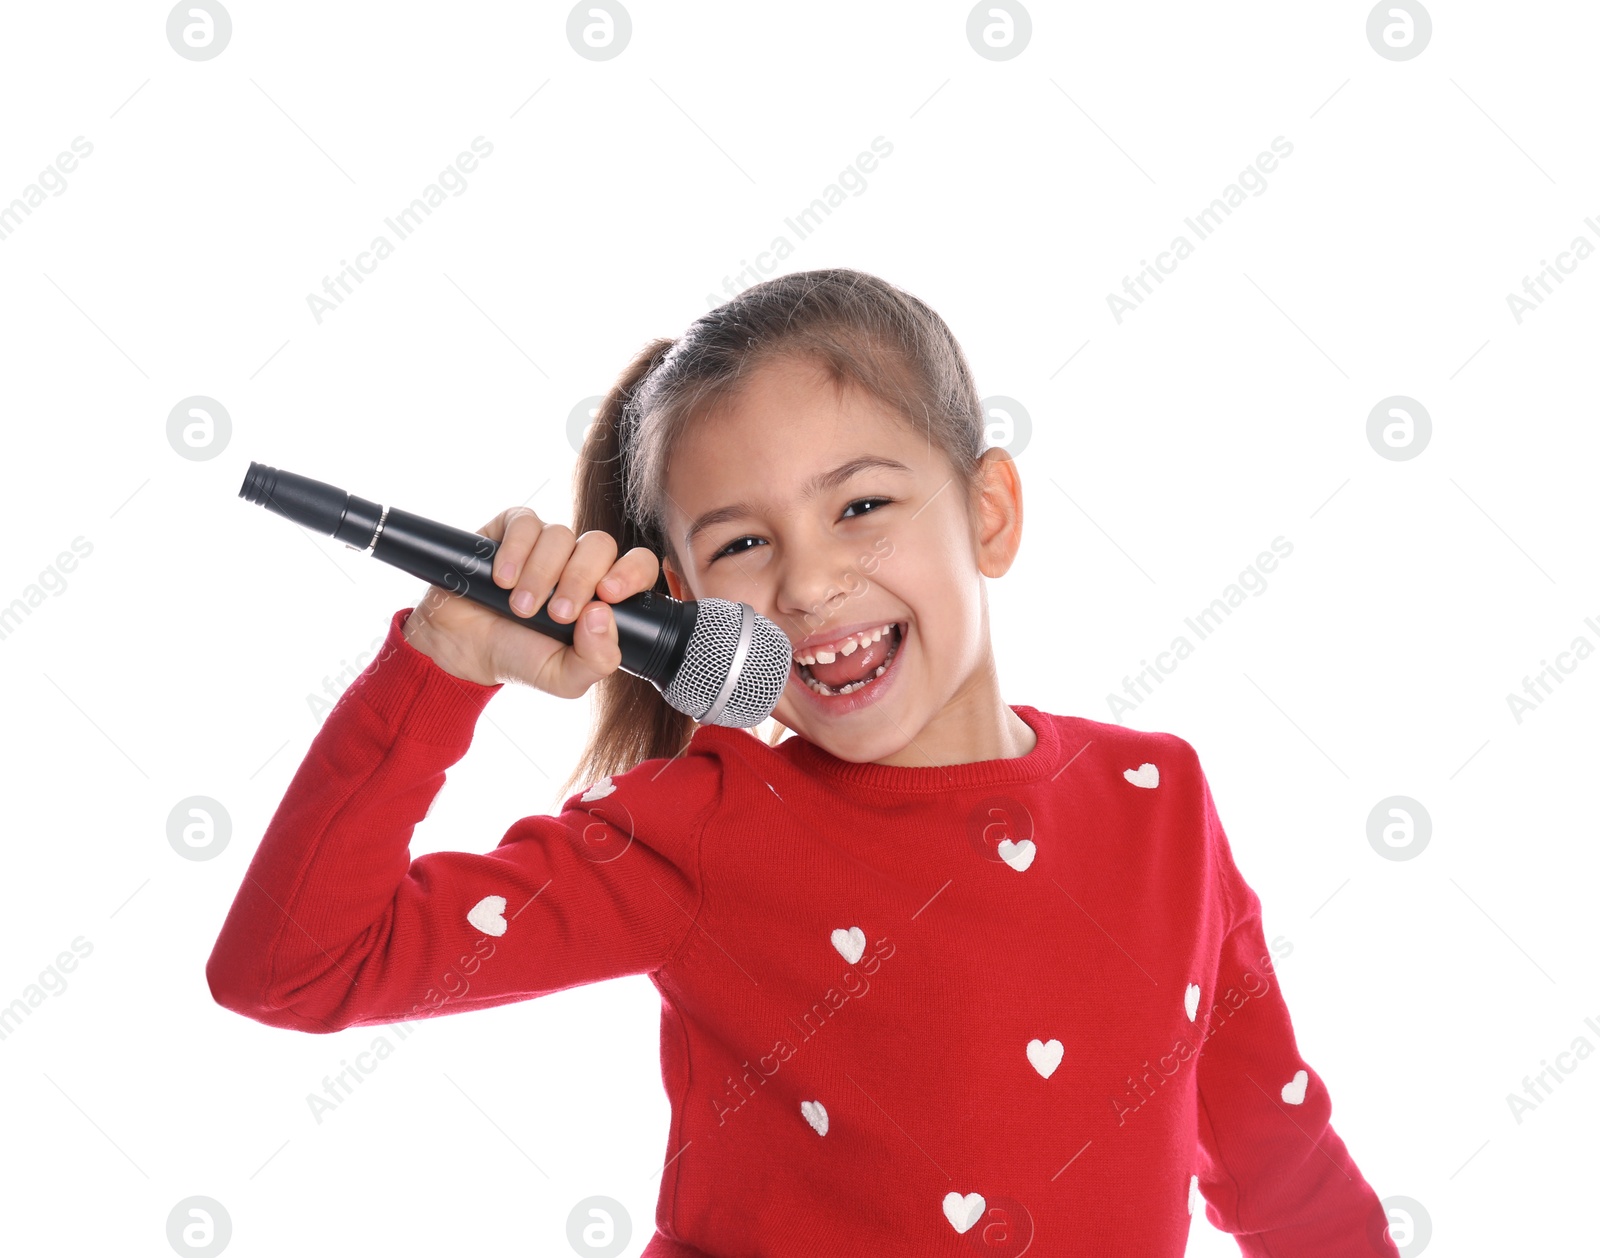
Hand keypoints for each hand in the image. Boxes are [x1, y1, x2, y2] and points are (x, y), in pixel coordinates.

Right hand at [401, 506, 660, 694]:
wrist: (462, 650)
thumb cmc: (520, 658)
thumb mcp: (563, 678)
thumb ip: (596, 660)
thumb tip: (603, 615)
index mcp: (603, 593)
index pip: (638, 566)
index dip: (631, 573)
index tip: (608, 594)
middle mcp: (579, 563)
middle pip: (599, 545)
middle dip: (579, 580)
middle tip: (557, 615)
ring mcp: (547, 544)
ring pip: (561, 535)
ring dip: (541, 574)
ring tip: (520, 608)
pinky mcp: (512, 530)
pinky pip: (526, 524)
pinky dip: (515, 552)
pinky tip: (502, 580)